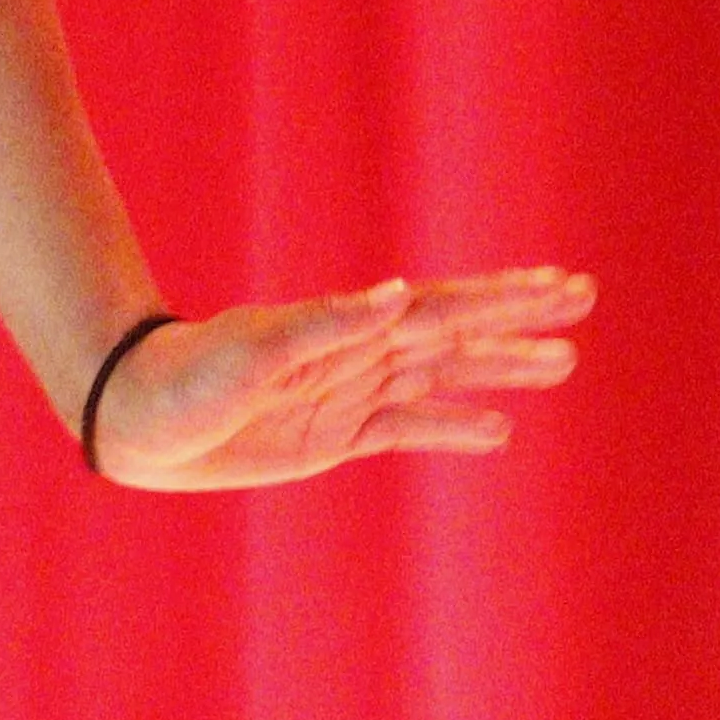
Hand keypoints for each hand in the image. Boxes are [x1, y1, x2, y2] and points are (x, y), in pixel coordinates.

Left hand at [89, 268, 593, 489]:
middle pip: (456, 332)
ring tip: (562, 363)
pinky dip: (454, 428)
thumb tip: (397, 294)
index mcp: (347, 328)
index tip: (559, 284)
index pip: (442, 308)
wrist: (136, 421)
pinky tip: (498, 430)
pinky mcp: (335, 435)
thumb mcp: (251, 354)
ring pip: (445, 378)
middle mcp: (358, 354)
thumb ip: (326, 327)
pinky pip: (409, 428)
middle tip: (583, 302)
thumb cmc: (185, 381)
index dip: (502, 296)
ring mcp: (350, 394)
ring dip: (499, 368)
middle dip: (518, 317)